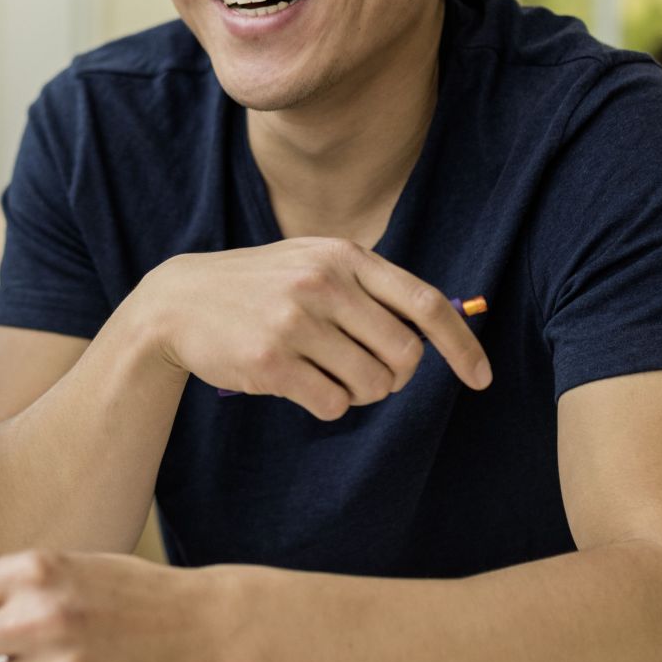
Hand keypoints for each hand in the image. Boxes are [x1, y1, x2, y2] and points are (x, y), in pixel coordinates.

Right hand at [133, 238, 491, 419]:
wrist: (179, 302)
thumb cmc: (261, 287)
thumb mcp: (315, 264)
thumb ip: (370, 287)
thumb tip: (439, 329)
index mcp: (345, 256)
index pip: (426, 304)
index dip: (463, 346)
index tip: (481, 379)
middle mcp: (323, 284)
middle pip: (405, 355)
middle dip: (397, 378)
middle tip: (369, 376)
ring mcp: (295, 322)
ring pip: (372, 385)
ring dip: (360, 393)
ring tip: (328, 376)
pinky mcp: (270, 361)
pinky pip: (332, 403)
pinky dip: (327, 404)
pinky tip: (301, 385)